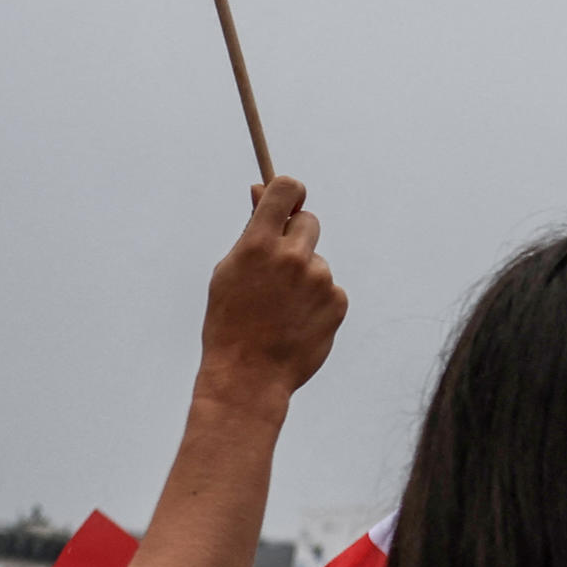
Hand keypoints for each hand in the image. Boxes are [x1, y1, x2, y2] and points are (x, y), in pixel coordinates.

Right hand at [198, 177, 346, 410]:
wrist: (248, 376)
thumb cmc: (230, 321)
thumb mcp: (229, 270)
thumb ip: (250, 229)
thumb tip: (259, 190)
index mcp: (257, 245)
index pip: (286, 190)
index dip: (288, 192)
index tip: (286, 203)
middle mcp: (292, 257)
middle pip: (308, 221)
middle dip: (296, 237)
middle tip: (279, 267)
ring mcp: (318, 279)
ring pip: (317, 261)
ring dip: (304, 277)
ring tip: (281, 309)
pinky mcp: (338, 301)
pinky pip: (330, 288)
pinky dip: (317, 301)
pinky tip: (297, 322)